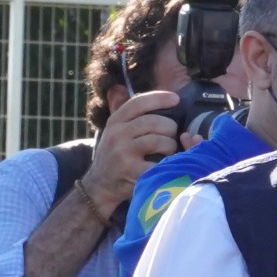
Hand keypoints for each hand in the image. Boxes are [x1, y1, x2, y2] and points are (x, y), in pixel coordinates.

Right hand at [85, 88, 181, 212]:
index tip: (175, 99)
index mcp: (115, 122)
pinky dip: (168, 163)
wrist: (100, 186)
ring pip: (161, 141)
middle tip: (171, 136)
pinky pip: (160, 162)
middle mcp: (117, 134)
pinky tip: (165, 165)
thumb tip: (131, 89)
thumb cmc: (115, 156)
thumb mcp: (114, 131)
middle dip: (170, 128)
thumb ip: (127, 114)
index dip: (159, 98)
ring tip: (167, 152)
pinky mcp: (132, 171)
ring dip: (171, 147)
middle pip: (155, 122)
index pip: (138, 102)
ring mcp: (124, 152)